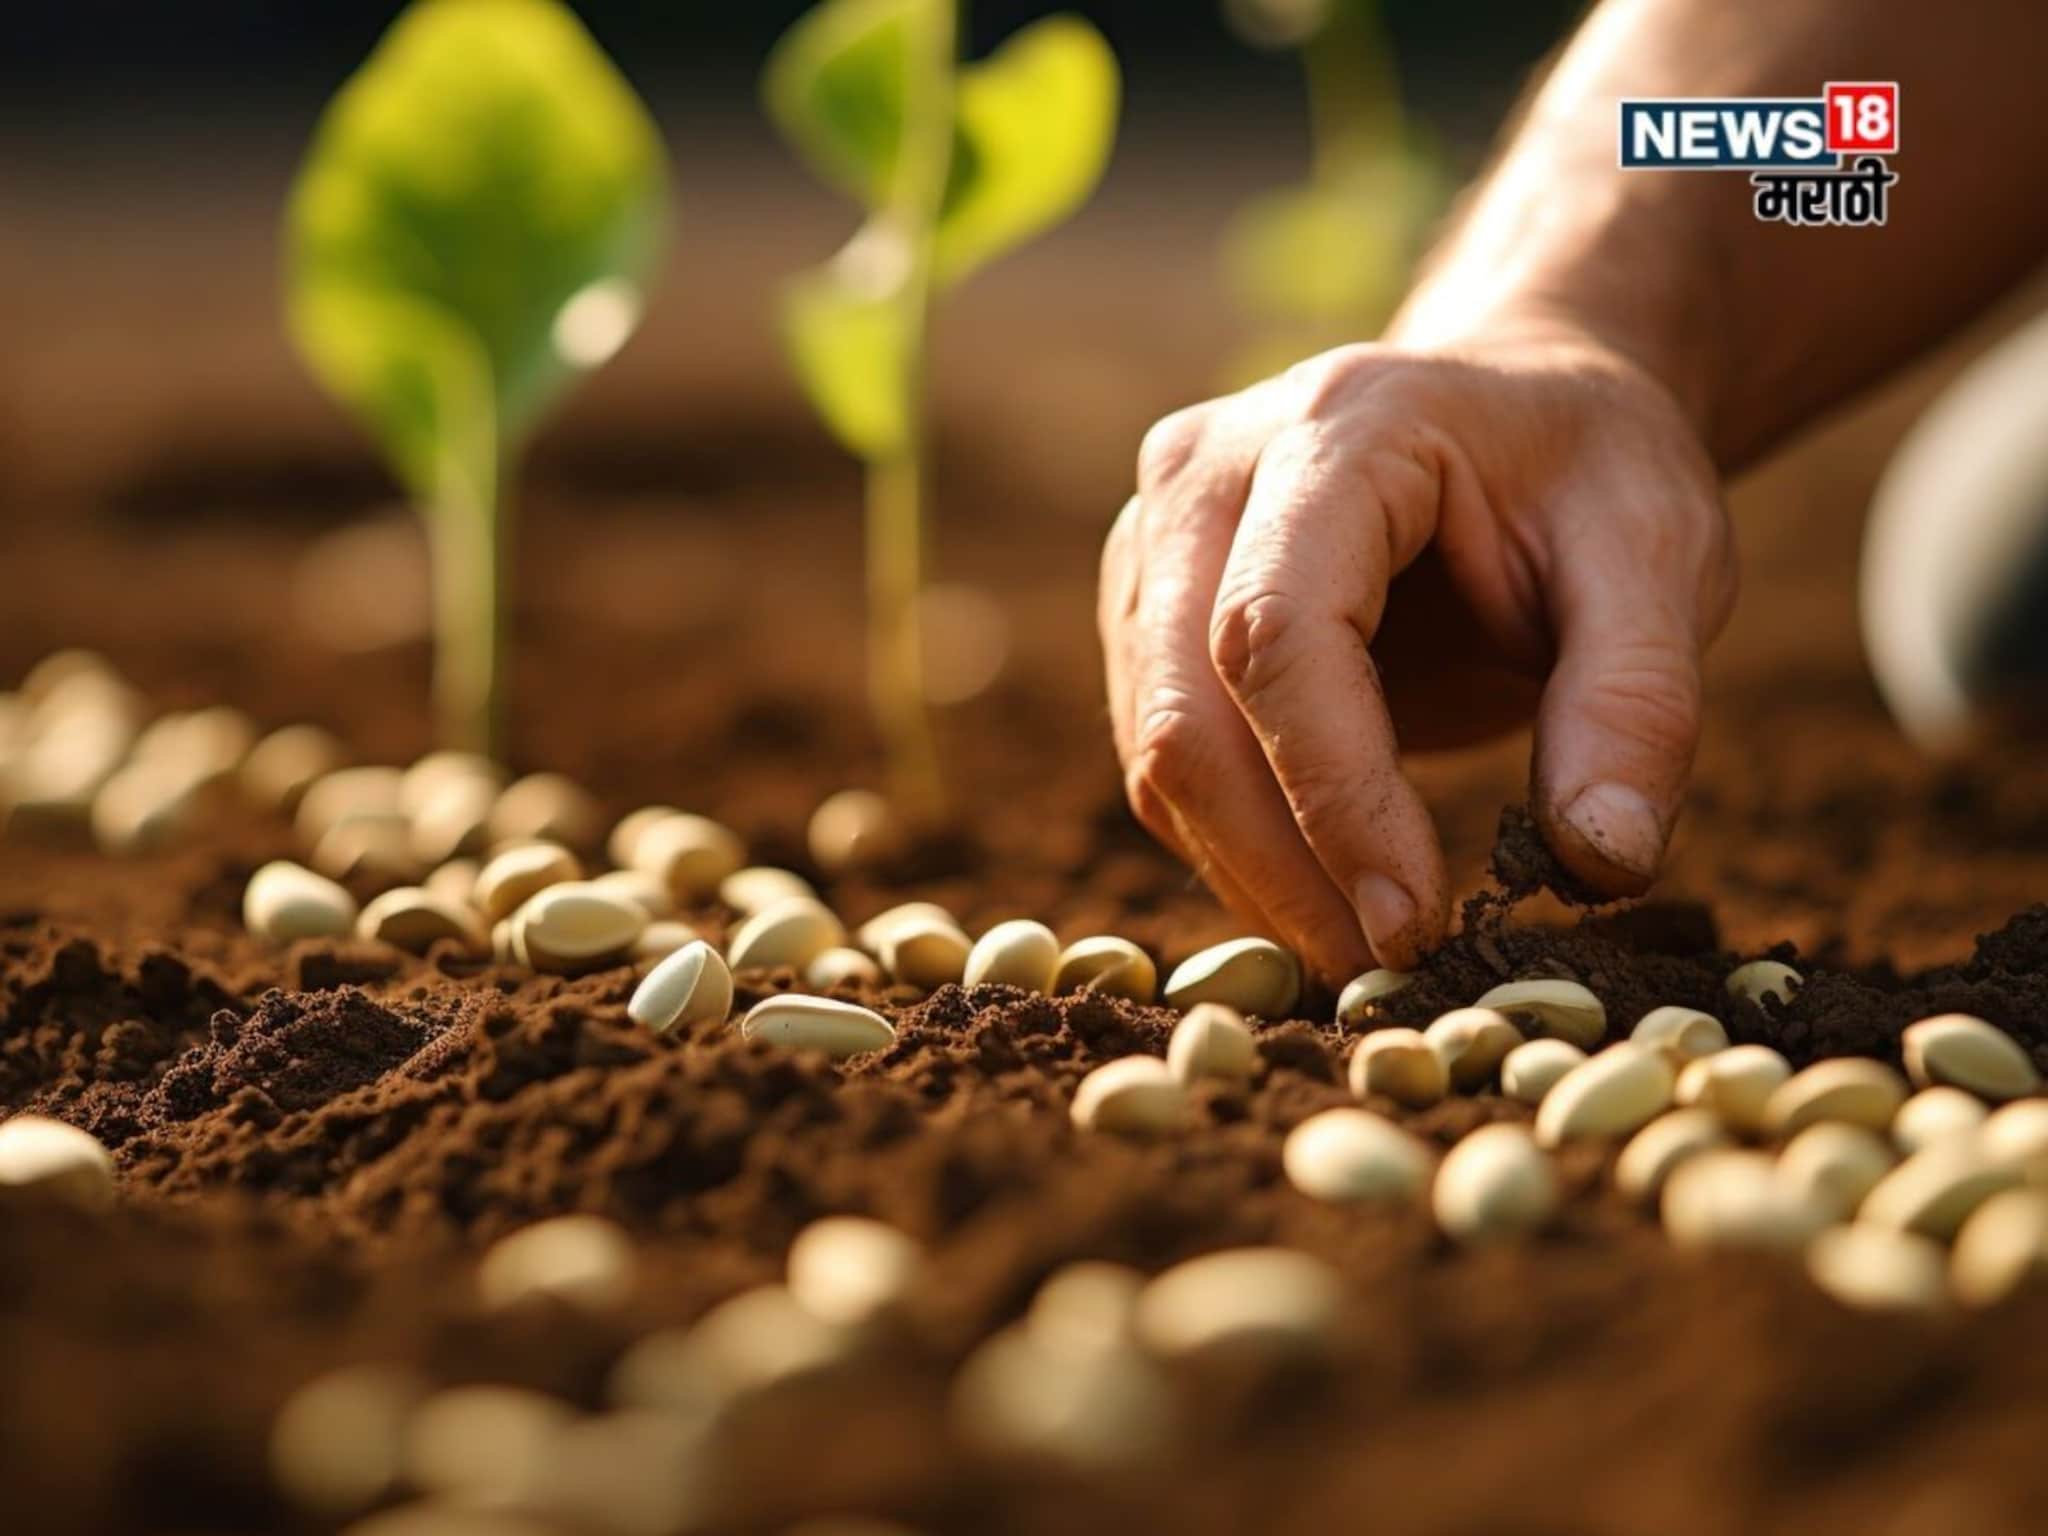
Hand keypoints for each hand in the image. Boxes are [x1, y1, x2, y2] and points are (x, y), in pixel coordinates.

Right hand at [1099, 328, 1735, 980]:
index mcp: (1336, 428)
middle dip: (1277, 865)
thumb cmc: (1586, 474)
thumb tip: (1598, 866)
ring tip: (1370, 947)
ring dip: (1252, 873)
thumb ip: (1638, 702)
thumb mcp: (1662, 555)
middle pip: (1183, 707)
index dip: (1333, 795)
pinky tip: (1327, 889)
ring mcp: (1154, 541)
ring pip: (1155, 750)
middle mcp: (1203, 471)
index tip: (1416, 924)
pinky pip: (1162, 759)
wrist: (1514, 411)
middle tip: (1387, 974)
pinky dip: (1237, 846)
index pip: (1278, 633)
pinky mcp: (1145, 611)